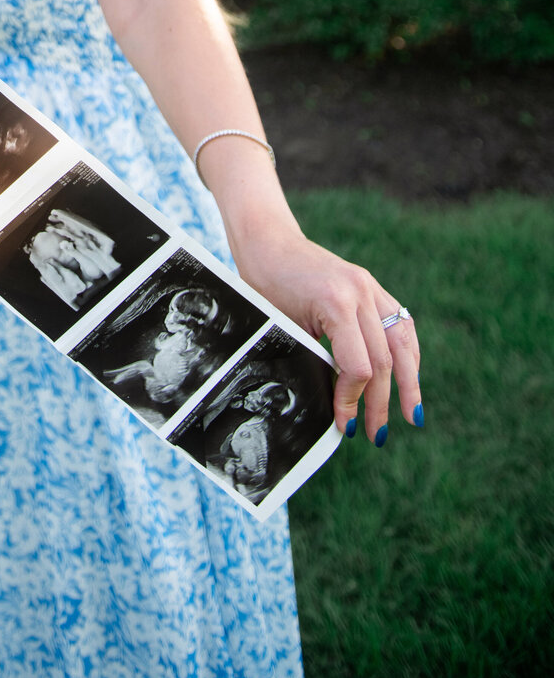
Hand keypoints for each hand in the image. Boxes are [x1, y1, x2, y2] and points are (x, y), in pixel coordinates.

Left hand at [231, 221, 422, 445]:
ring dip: (409, 381)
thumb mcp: (284, 327)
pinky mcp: (371, 285)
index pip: (358, 367)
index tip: (345, 424)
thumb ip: (312, 361)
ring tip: (412, 415)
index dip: (352, 400)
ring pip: (402, 341)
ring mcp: (369, 286)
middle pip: (383, 360)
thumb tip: (334, 407)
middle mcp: (359, 292)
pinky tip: (409, 377)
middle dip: (380, 403)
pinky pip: (399, 323)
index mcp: (335, 303)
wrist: (268, 242)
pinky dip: (407, 353)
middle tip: (375, 434)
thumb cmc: (266, 285)